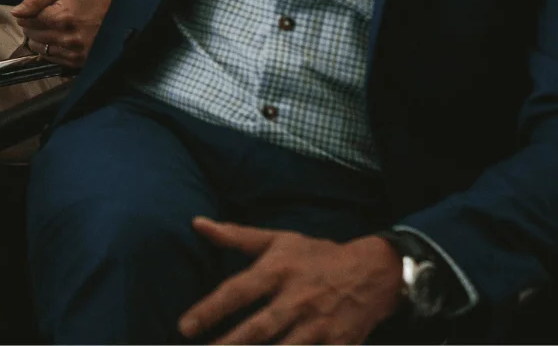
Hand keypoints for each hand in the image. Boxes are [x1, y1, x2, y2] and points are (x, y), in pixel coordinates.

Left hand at [10, 0, 112, 67]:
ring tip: (49, 29)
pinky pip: (54, 59)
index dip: (25, 16)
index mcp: (61, 16)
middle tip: (40, 19)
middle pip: (33, 36)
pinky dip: (50, 50)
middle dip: (31, 27)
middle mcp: (66, 37)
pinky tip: (56, 40)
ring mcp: (74, 51)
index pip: (28, 21)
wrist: (122, 10)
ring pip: (41, 50)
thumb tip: (16, 11)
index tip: (29, 12)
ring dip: (39, 40)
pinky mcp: (80, 61)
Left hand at [178, 221, 401, 343]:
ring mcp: (318, 325)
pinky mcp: (337, 345)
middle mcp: (296, 299)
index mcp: (278, 271)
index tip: (183, 327)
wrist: (373, 272)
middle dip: (230, 345)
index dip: (210, 309)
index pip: (237, 291)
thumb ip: (236, 236)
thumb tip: (197, 223)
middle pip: (258, 328)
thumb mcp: (278, 240)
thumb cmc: (316, 256)